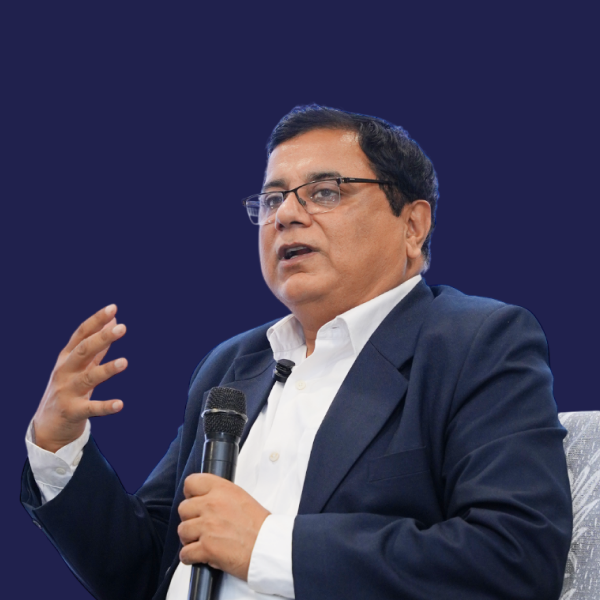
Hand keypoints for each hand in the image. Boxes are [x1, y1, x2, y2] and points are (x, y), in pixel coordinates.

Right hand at [32, 304, 127, 452]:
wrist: (47, 424)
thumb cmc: (67, 387)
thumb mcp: (79, 364)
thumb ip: (97, 344)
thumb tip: (113, 319)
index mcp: (67, 357)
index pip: (81, 334)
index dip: (96, 321)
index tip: (113, 308)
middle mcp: (65, 371)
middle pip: (83, 351)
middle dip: (101, 338)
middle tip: (122, 328)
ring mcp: (67, 391)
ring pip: (88, 378)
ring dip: (107, 370)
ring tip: (125, 362)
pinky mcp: (73, 411)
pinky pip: (91, 408)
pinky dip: (105, 406)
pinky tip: (120, 404)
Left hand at [178, 474, 270, 580]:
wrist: (268, 546)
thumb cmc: (259, 525)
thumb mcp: (241, 497)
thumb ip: (220, 496)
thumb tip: (205, 500)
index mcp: (222, 490)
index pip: (192, 482)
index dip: (190, 493)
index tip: (193, 499)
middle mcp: (212, 505)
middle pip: (183, 508)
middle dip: (190, 518)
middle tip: (200, 525)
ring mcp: (207, 526)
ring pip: (182, 531)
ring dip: (189, 538)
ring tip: (201, 540)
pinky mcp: (206, 548)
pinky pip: (185, 553)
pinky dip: (190, 556)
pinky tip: (200, 555)